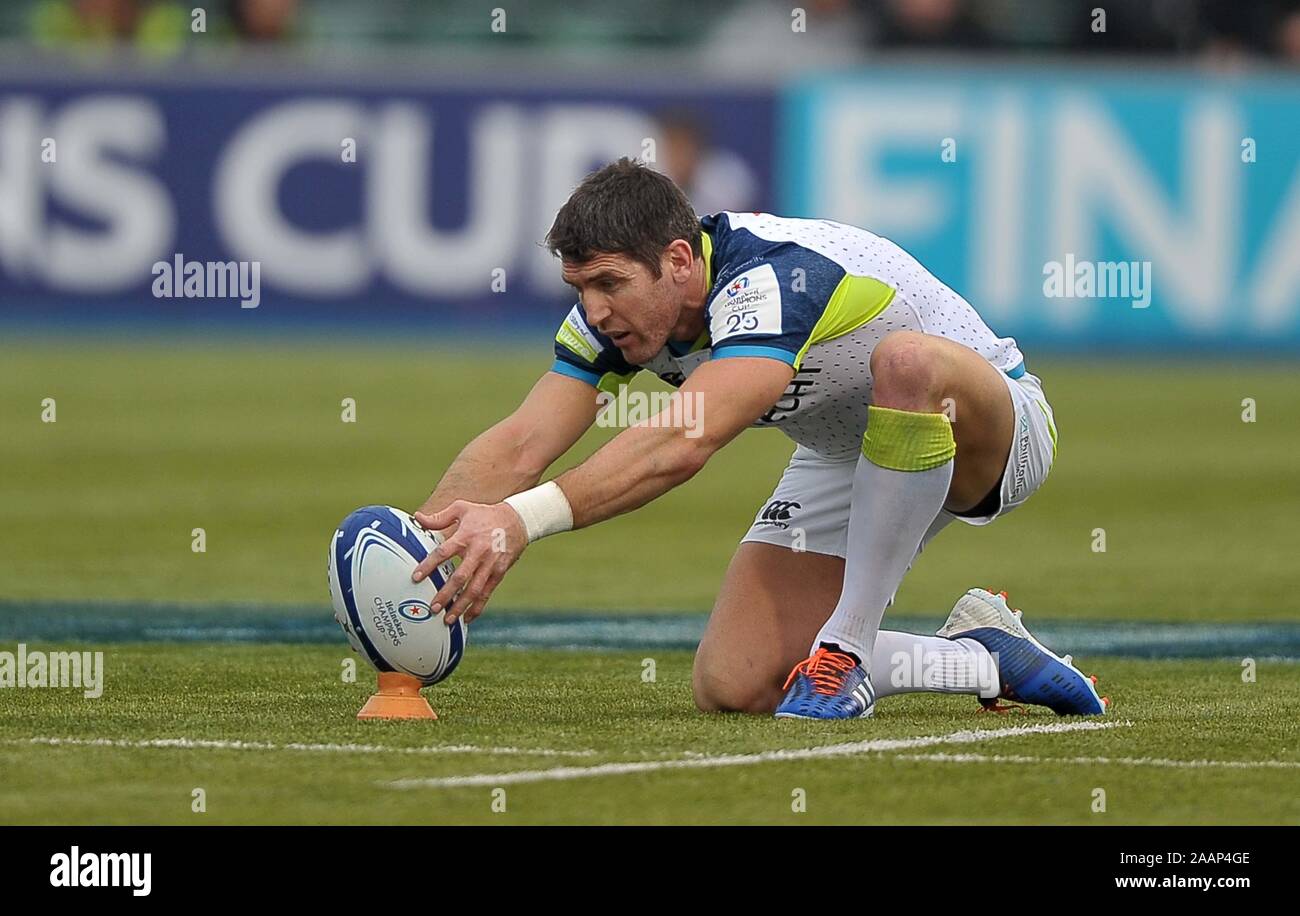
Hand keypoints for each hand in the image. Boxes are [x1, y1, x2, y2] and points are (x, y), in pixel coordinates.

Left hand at [410, 501, 527, 624]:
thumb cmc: (485, 514)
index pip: (443, 553)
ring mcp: (490, 564)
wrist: (517, 520)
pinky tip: (467, 618)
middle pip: (460, 577)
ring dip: (460, 606)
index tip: (416, 578)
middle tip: (433, 608)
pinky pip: (487, 593)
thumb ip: (439, 517)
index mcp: (466, 536)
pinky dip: (477, 607)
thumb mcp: (462, 508)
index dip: (429, 565)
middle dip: (446, 594)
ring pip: (475, 590)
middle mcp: (478, 552)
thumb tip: (418, 518)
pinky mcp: (499, 572)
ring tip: (448, 619)